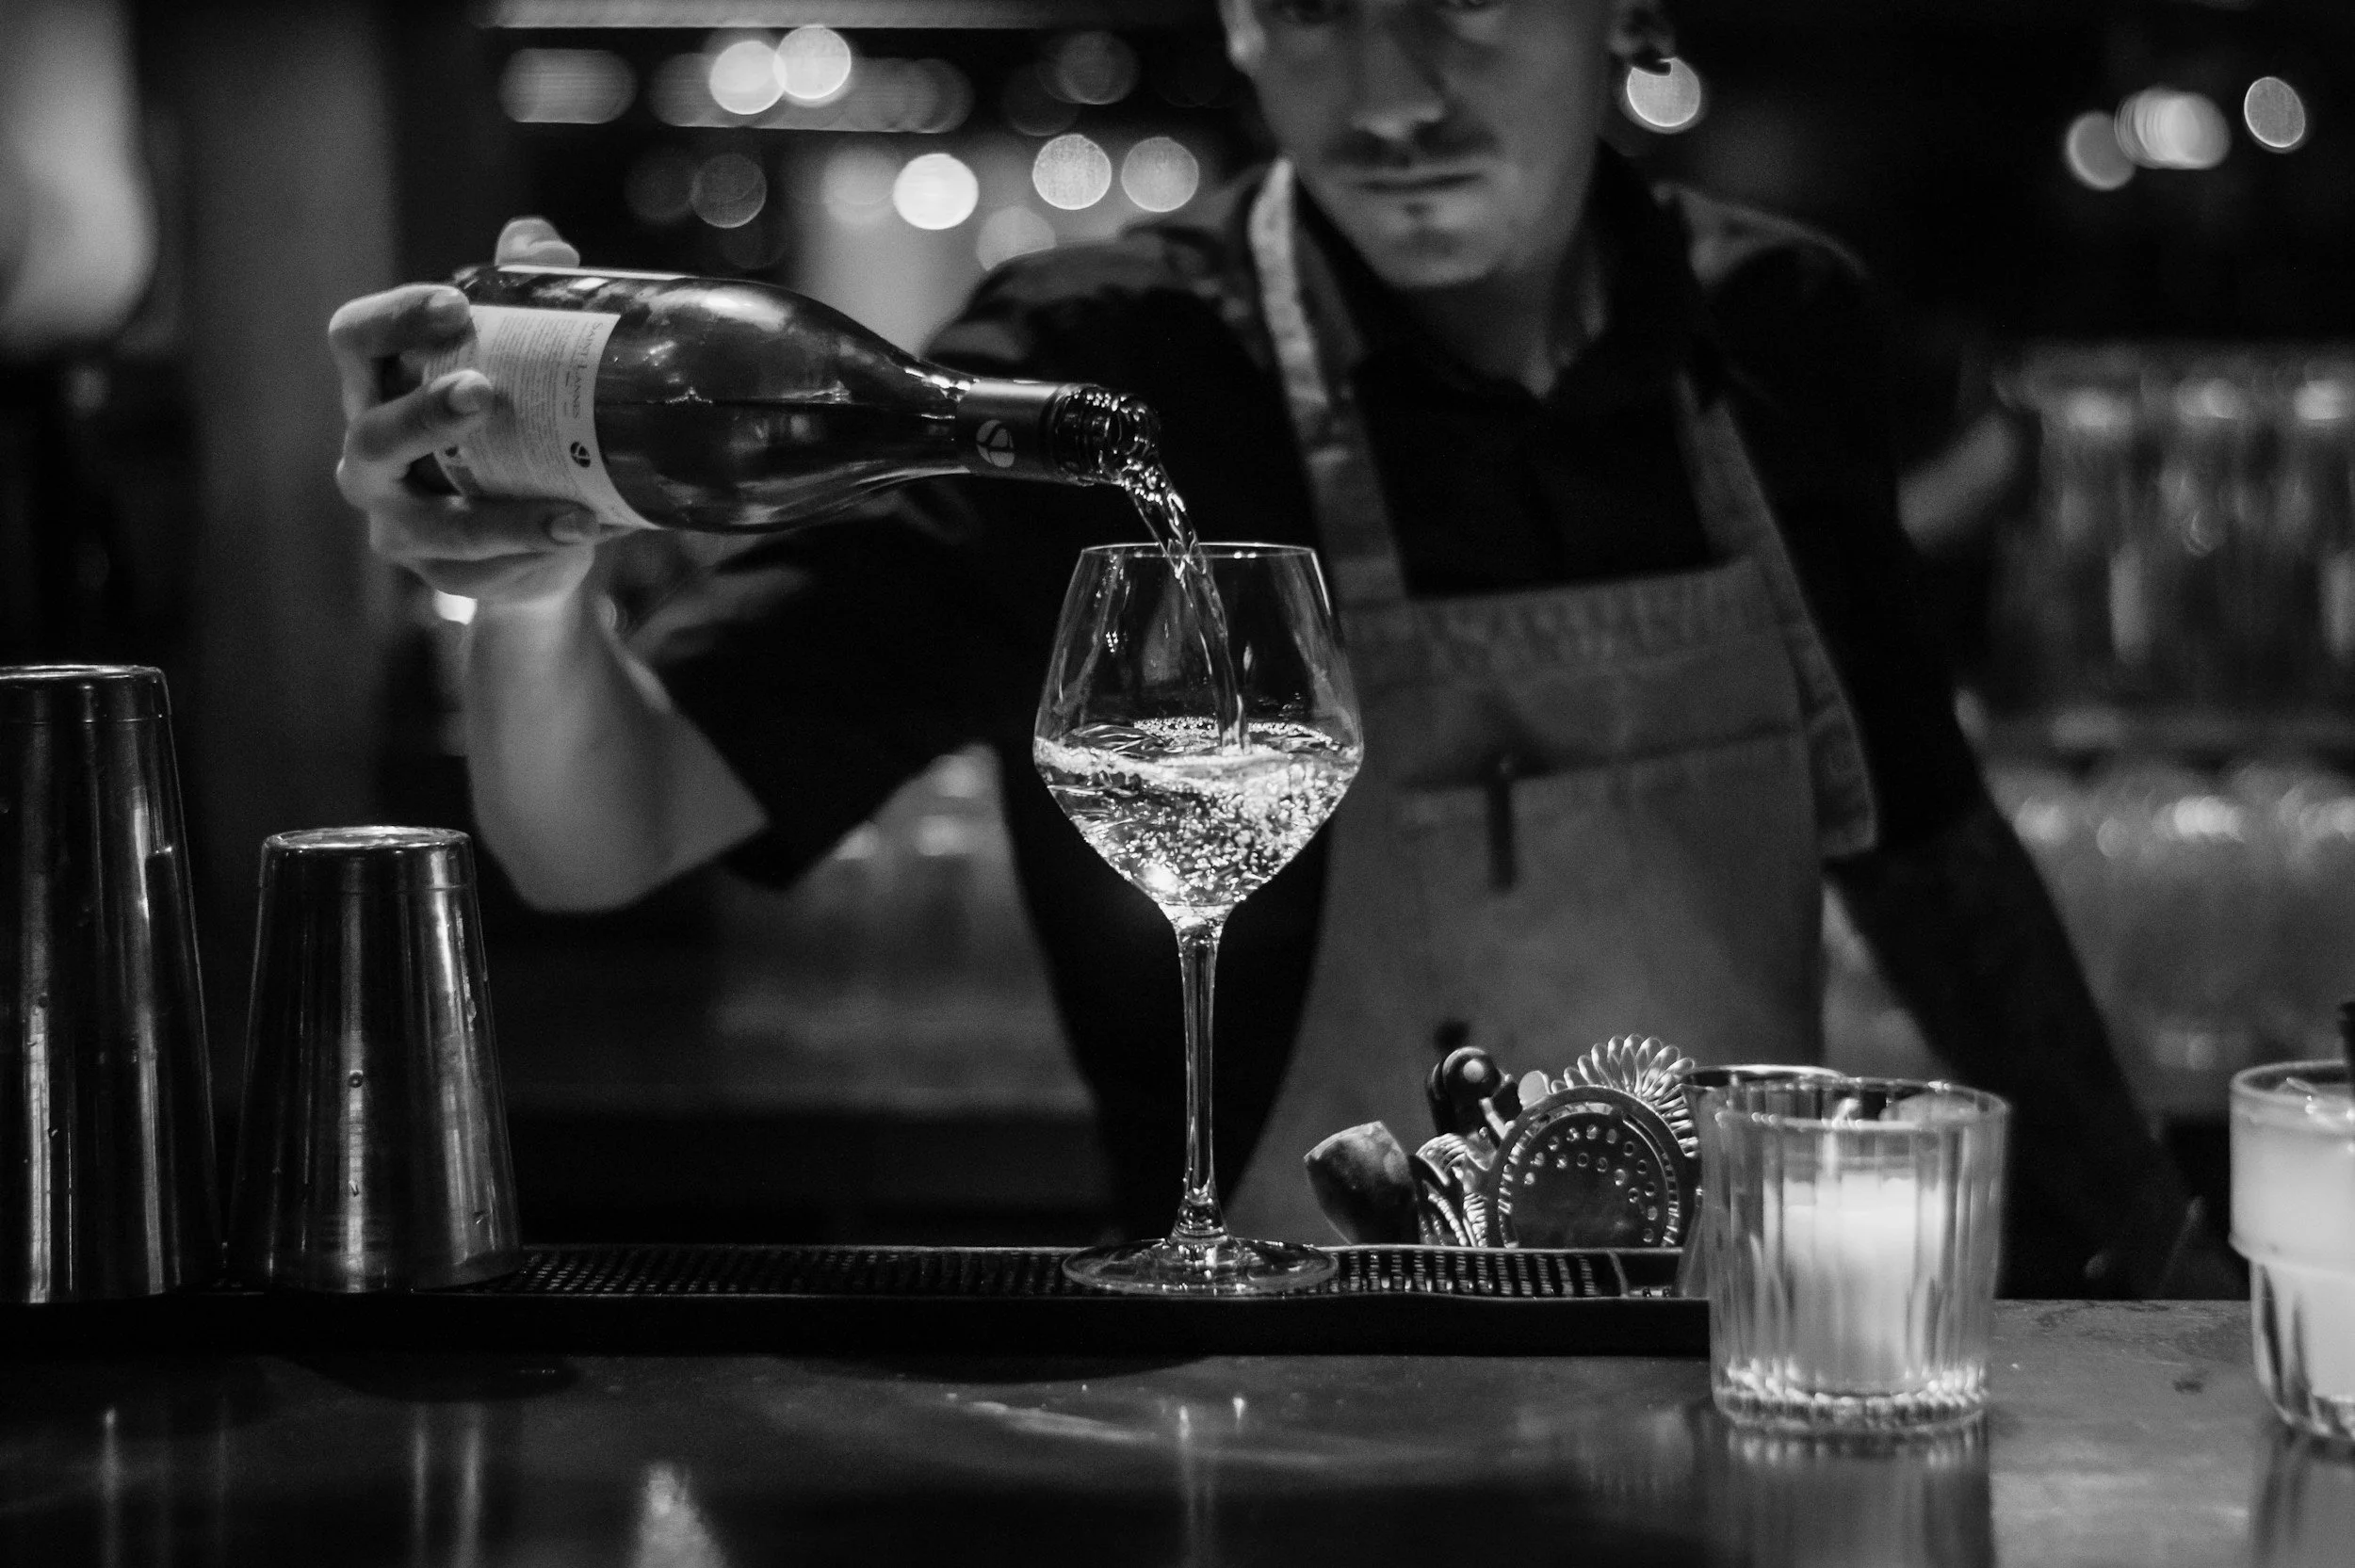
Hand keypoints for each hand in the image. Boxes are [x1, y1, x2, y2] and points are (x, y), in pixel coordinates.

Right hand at [330, 217, 628, 608]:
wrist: (532, 533)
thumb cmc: (509, 422)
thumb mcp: (518, 353)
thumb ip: (524, 291)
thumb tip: (542, 242)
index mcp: (377, 386)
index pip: (355, 339)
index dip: (395, 319)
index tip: (456, 304)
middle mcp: (369, 456)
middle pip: (375, 433)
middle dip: (426, 415)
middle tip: (485, 393)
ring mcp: (398, 523)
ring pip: (435, 524)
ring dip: (505, 518)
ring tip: (575, 513)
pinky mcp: (440, 577)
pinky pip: (482, 572)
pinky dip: (536, 558)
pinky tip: (585, 539)